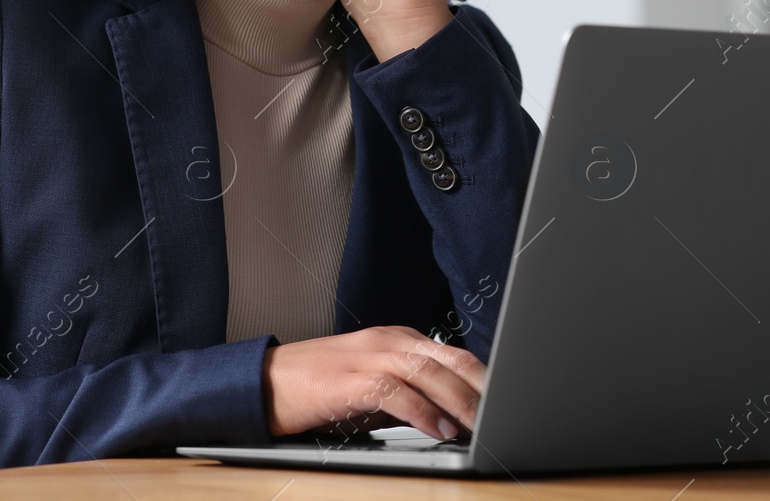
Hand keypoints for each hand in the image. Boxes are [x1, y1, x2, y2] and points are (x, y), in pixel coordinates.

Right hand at [262, 325, 485, 440]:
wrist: (264, 382)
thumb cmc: (318, 387)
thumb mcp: (372, 387)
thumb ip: (409, 395)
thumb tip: (449, 417)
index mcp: (396, 339)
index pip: (451, 353)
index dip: (481, 378)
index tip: (504, 401)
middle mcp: (387, 341)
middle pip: (448, 359)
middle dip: (480, 386)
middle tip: (505, 411)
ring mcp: (368, 358)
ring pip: (426, 372)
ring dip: (458, 400)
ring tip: (479, 424)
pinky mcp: (349, 381)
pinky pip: (394, 393)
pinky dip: (420, 411)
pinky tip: (438, 430)